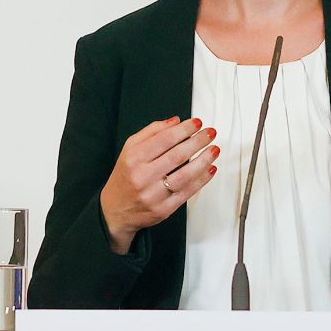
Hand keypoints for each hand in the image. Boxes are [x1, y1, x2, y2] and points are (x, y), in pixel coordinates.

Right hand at [99, 117, 218, 253]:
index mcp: (133, 159)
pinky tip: (210, 169)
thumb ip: (151, 132)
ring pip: (185, 175)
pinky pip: (187, 193)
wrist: (115, 210)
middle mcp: (142, 176)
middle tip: (210, 133)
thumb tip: (176, 121)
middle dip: (198, 142)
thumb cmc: (126, 177)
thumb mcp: (129, 150)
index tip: (197, 123)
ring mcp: (153, 195)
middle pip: (176, 156)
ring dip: (203, 161)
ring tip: (214, 150)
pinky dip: (202, 180)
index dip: (184, 129)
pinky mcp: (163, 209)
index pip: (164, 139)